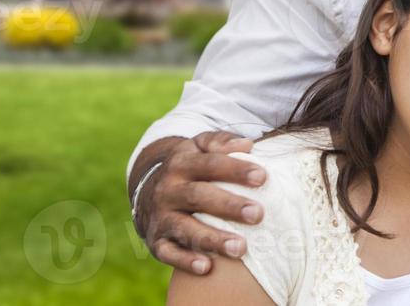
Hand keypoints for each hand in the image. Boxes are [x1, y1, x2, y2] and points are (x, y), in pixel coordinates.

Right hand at [133, 131, 264, 275]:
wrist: (147, 190)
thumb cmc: (189, 167)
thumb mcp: (198, 147)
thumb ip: (221, 142)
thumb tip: (248, 145)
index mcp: (181, 163)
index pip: (210, 164)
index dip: (236, 170)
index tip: (262, 177)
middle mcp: (168, 189)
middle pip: (198, 196)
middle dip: (229, 206)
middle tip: (258, 214)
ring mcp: (160, 217)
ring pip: (185, 228)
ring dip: (212, 239)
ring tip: (240, 247)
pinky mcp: (156, 241)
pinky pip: (168, 253)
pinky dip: (185, 261)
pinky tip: (207, 267)